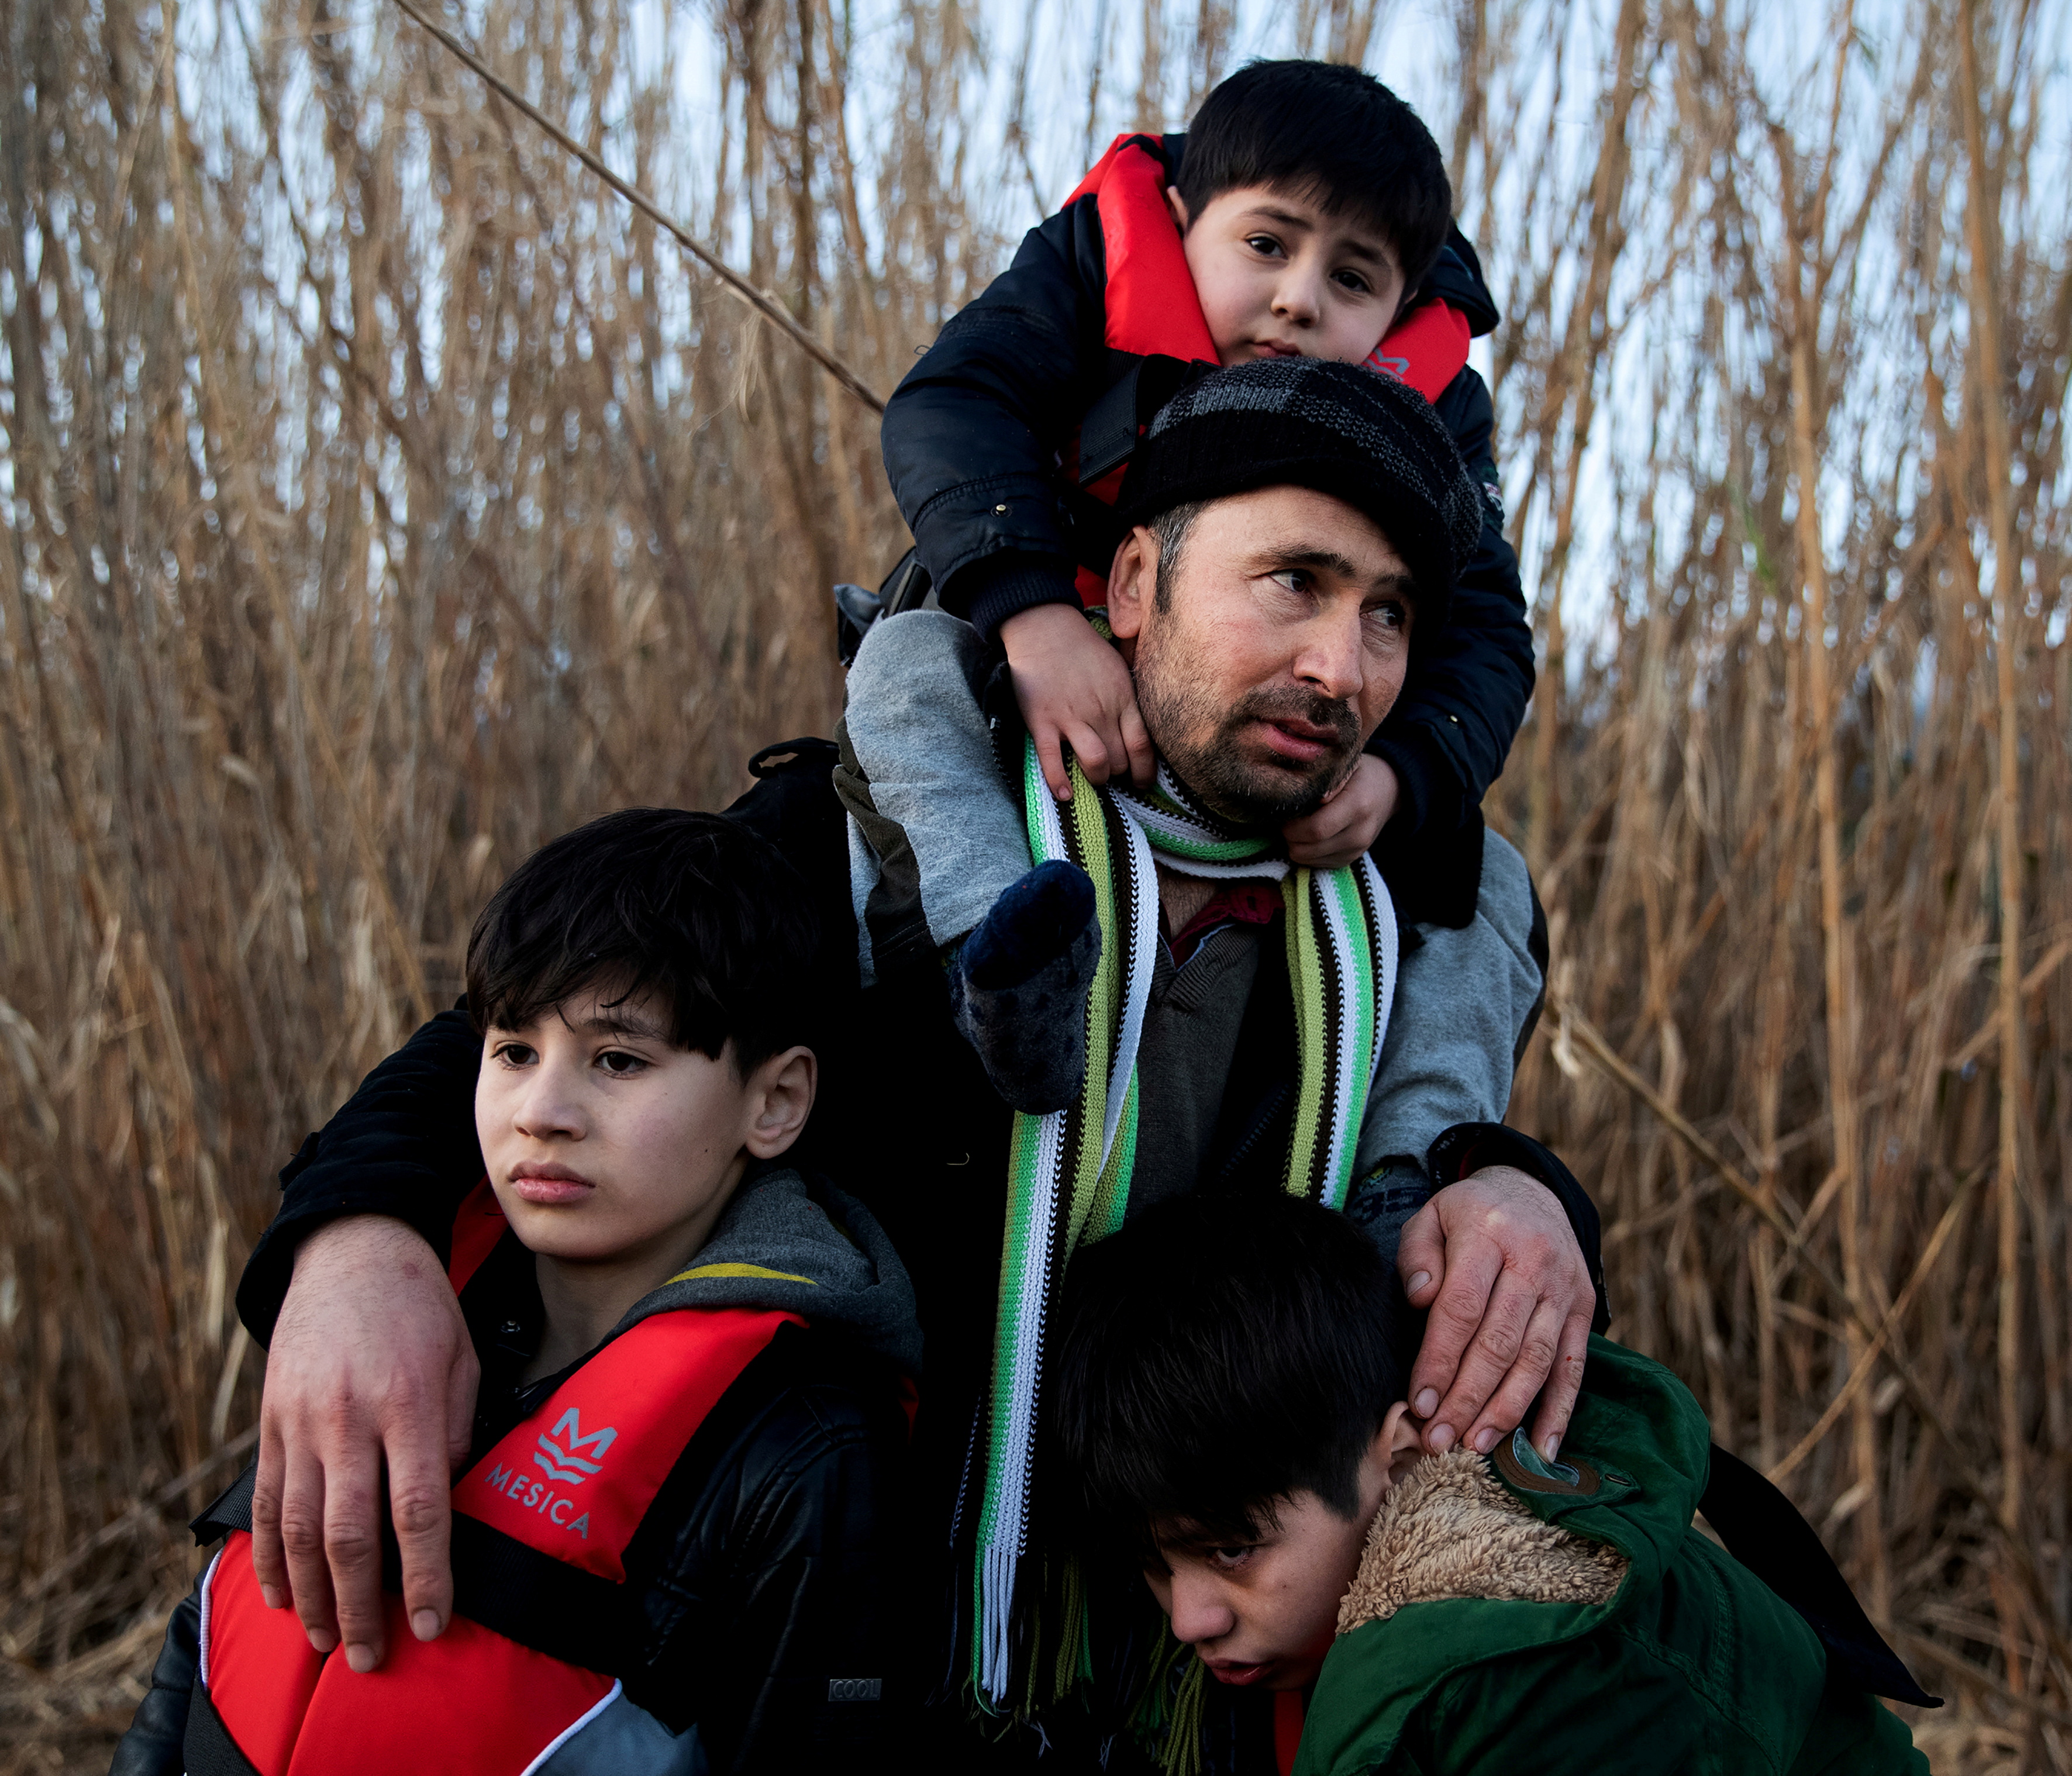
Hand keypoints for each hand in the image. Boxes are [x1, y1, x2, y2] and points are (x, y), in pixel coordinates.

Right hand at [251, 1215, 478, 1671]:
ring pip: (299, 1528)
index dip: (426, 1573)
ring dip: (312, 1595)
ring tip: (330, 1639)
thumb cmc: (422, 1307)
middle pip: (350, 1534)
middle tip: (376, 1655)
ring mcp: (300, 1422)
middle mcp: (348, 1418)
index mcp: (408, 1402)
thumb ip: (458, 1434)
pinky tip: (281, 1593)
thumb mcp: (464, 1360)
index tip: (433, 1623)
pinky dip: (270, 1555)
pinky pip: (267, 1501)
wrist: (352, 1250)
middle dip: (363, 1606)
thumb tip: (447, 1506)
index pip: (417, 1507)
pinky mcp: (270, 1422)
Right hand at [999, 601, 1154, 801]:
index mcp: (1122, 699)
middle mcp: (1100, 711)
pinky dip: (1059, 782)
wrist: (1045, 628)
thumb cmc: (1084, 650)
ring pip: (1096, 763)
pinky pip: (1052, 761)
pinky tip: (1065, 795)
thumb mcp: (1119, 669)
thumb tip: (1144, 730)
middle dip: (1119, 775)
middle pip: (1121, 759)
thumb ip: (1131, 700)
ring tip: (1094, 779)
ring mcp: (1070, 717)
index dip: (1145, 772)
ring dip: (1098, 778)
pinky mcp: (1042, 722)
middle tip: (1113, 776)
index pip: (1143, 746)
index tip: (1142, 783)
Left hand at [1282, 754, 1399, 867]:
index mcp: (1358, 806)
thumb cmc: (1359, 774)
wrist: (1389, 790)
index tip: (1285, 812)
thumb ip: (1323, 781)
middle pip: (1307, 849)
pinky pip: (1314, 864)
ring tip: (1300, 824)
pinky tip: (1311, 833)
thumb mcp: (1344, 766)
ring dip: (1295, 844)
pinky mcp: (1350, 860)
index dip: (1292, 825)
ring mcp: (1355, 851)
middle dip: (1288, 836)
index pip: (1315, 829)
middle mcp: (1359, 834)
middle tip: (1288, 818)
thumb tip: (1300, 799)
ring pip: (1306, 859)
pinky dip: (1306, 850)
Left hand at [1396, 1165, 1593, 1461]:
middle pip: (1499, 1342)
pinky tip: (1542, 1450)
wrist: (1532, 1191)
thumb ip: (1418, 1255)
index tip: (1420, 1403)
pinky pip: (1574, 1367)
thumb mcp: (1431, 1215)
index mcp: (1488, 1233)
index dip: (1440, 1360)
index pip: (1461, 1308)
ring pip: (1537, 1360)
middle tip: (1440, 1440)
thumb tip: (1421, 1300)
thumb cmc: (1468, 1214)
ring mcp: (1564, 1287)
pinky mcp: (1584, 1308)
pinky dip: (1560, 1412)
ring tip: (1475, 1444)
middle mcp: (1533, 1261)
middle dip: (1468, 1397)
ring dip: (1506, 1410)